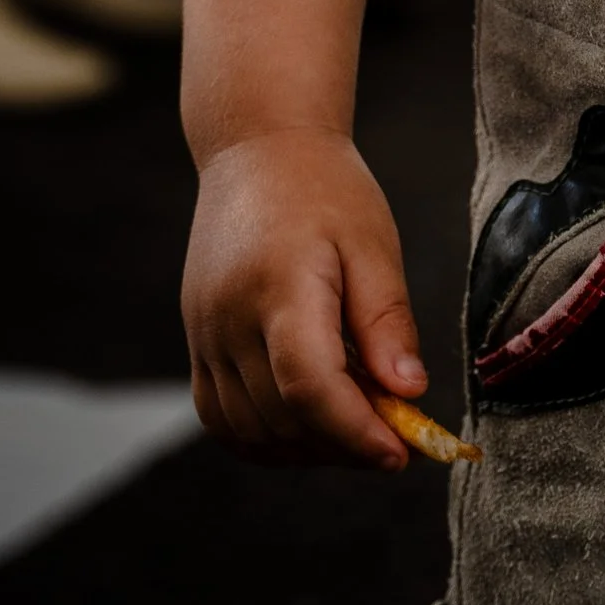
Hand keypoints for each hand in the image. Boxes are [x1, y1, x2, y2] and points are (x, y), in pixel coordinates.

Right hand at [183, 126, 426, 470]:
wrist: (258, 151)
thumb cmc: (326, 190)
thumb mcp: (373, 244)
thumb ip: (387, 322)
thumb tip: (408, 394)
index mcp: (281, 286)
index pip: (310, 386)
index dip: (355, 432)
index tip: (401, 453)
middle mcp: (230, 319)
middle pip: (282, 418)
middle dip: (342, 445)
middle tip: (395, 438)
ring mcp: (204, 335)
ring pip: (249, 431)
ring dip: (305, 448)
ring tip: (358, 427)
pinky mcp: (195, 343)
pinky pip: (221, 417)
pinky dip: (265, 438)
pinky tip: (311, 425)